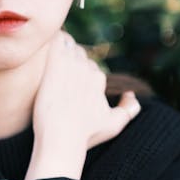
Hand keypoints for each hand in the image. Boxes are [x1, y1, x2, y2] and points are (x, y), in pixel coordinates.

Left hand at [25, 32, 140, 179]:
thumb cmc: (86, 135)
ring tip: (54, 63)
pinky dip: (55, 41)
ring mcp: (71, 67)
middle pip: (79, 56)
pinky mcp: (54, 66)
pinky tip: (47, 49)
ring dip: (63, 51)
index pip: (90, 67)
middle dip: (72, 61)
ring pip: (68, 48)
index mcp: (99, 79)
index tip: (71, 83)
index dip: (80, 74)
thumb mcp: (114, 125)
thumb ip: (129, 109)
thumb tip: (131, 94)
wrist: (61, 138)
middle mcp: (87, 70)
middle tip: (61, 75)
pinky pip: (57, 43)